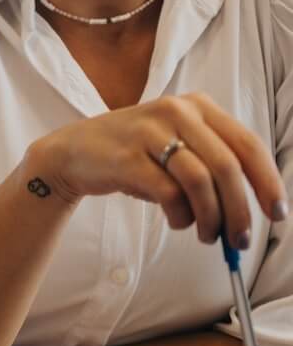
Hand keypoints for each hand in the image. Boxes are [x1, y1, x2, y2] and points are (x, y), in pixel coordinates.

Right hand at [33, 92, 286, 246]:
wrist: (72, 152)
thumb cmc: (135, 155)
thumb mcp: (178, 144)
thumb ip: (214, 163)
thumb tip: (256, 208)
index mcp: (197, 106)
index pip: (248, 144)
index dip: (267, 182)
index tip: (277, 213)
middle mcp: (176, 111)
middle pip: (227, 167)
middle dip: (240, 210)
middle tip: (240, 239)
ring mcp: (149, 132)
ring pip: (201, 182)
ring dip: (211, 218)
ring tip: (207, 236)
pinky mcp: (127, 157)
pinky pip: (169, 194)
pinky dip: (181, 215)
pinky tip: (178, 221)